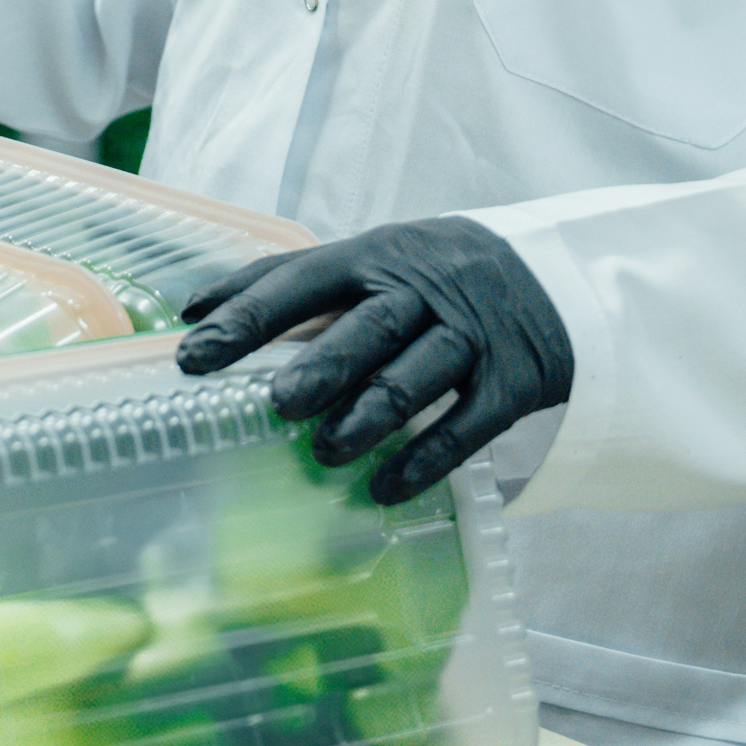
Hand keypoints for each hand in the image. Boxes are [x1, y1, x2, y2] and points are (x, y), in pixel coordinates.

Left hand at [175, 216, 572, 504]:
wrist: (553, 275)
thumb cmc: (432, 274)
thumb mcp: (370, 258)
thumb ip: (287, 279)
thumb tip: (192, 306)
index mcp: (374, 256)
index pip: (301, 280)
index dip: (247, 315)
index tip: (195, 352)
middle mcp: (423, 291)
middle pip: (368, 326)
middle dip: (322, 366)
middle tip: (279, 405)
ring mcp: (471, 337)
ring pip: (418, 375)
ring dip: (370, 416)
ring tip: (327, 451)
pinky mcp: (512, 381)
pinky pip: (469, 426)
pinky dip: (427, 460)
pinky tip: (386, 489)